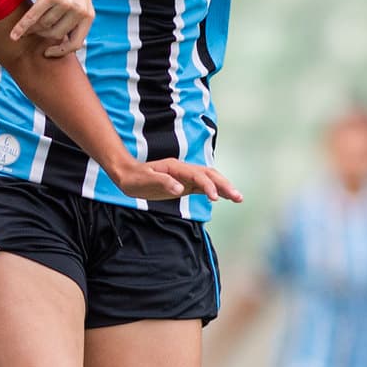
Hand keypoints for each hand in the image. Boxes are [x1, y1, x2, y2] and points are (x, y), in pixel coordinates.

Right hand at [8, 0, 92, 57]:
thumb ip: (74, 17)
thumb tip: (63, 41)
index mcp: (88, 13)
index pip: (76, 43)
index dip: (61, 52)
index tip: (48, 53)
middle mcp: (79, 9)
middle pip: (54, 34)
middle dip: (41, 35)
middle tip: (30, 32)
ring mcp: (66, 3)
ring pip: (43, 26)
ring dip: (31, 29)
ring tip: (23, 27)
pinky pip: (33, 19)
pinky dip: (21, 28)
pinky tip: (14, 34)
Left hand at [109, 157, 243, 203]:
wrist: (127, 175)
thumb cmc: (134, 178)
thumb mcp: (144, 180)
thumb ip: (162, 182)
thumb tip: (179, 188)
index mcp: (176, 167)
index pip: (198, 176)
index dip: (208, 186)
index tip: (215, 198)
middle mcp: (184, 170)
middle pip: (210, 175)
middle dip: (224, 185)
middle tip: (238, 198)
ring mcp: (185, 177)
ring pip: (210, 180)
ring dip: (224, 188)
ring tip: (238, 198)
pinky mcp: (184, 185)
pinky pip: (203, 187)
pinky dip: (215, 191)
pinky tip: (224, 197)